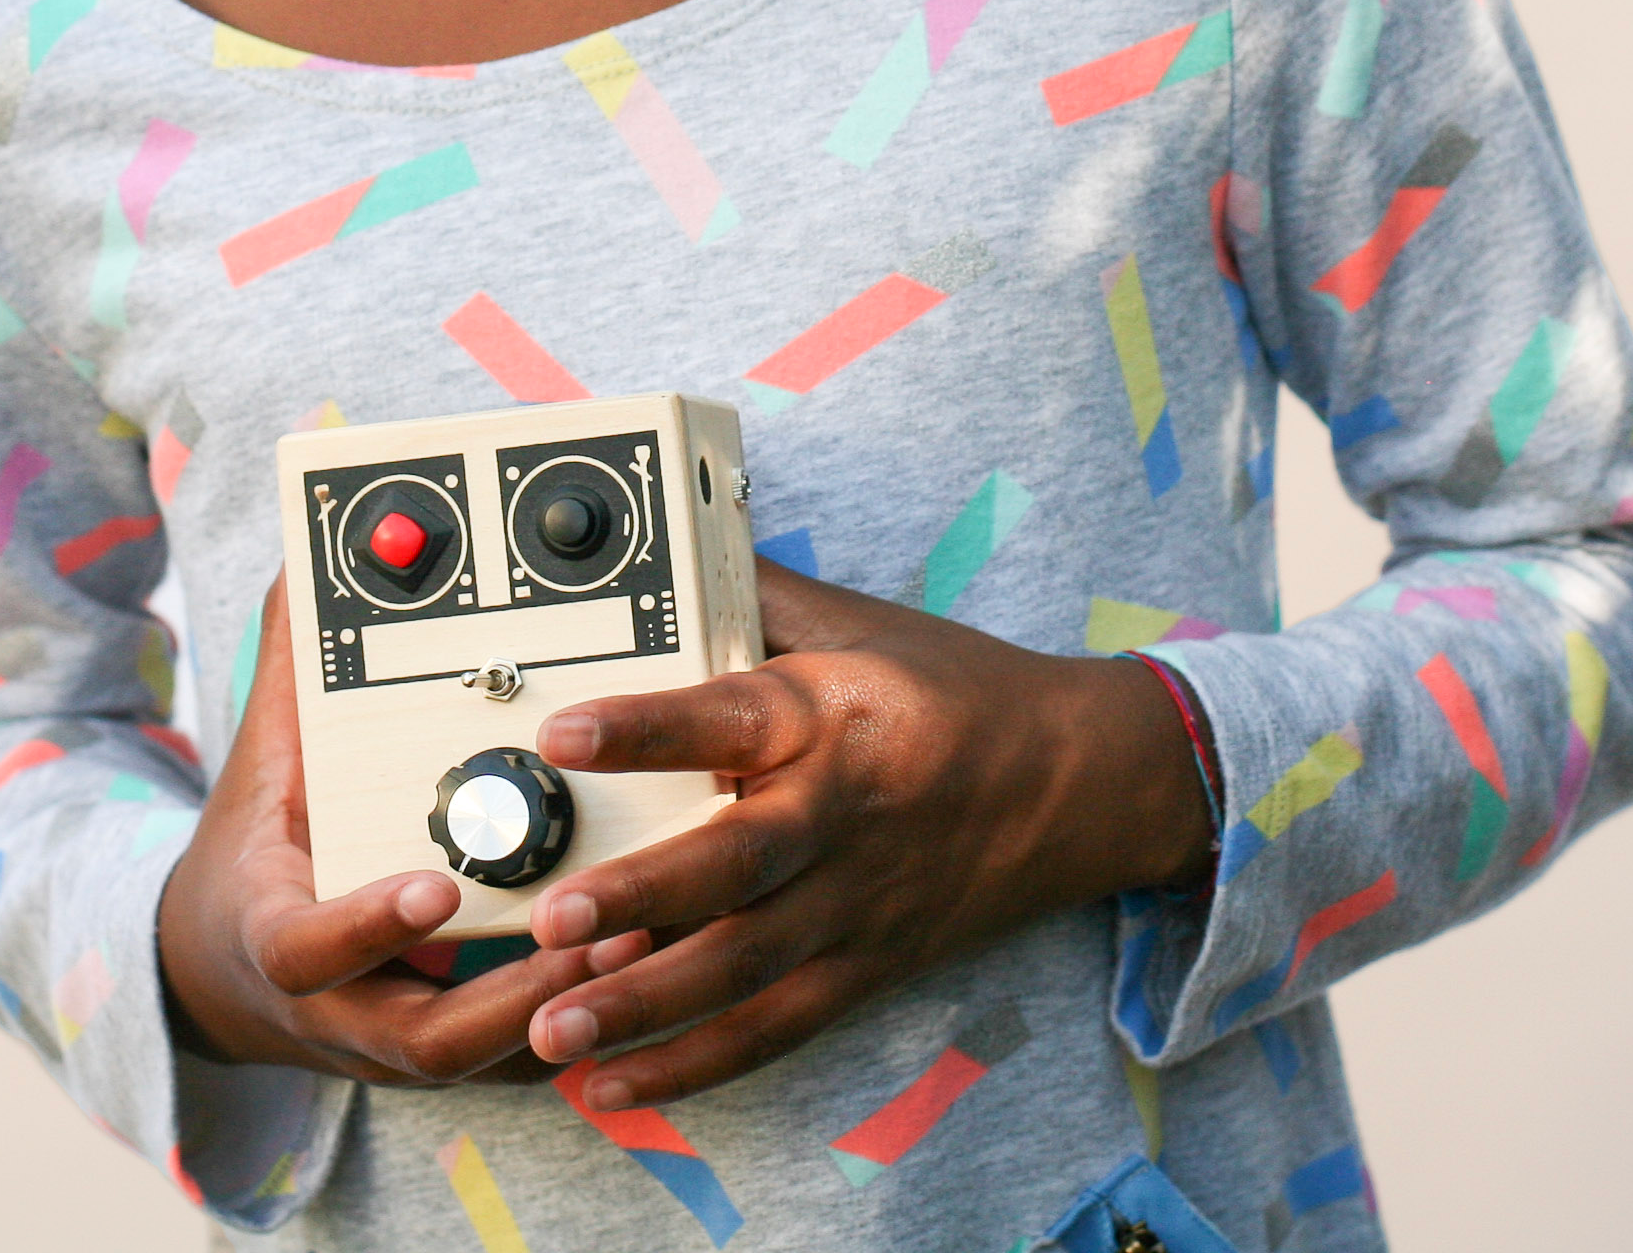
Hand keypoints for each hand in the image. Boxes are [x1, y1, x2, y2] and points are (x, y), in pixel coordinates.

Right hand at [154, 575, 653, 1083]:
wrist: (229, 969)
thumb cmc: (261, 852)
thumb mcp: (261, 762)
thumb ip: (295, 668)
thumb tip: (311, 566)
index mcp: (282, 936)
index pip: (310, 952)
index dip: (370, 926)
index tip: (435, 885)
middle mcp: (344, 1008)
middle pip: (425, 1039)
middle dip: (509, 993)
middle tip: (586, 927)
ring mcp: (401, 1041)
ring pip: (490, 1059)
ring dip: (564, 1007)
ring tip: (635, 938)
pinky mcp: (456, 1050)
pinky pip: (522, 1059)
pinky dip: (579, 1022)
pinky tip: (644, 965)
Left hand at [516, 558, 1212, 1106]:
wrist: (1080, 779)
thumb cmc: (959, 692)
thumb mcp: (861, 623)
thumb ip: (759, 596)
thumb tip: (676, 548)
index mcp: (832, 715)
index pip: (729, 718)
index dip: (645, 728)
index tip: (564, 732)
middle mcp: (841, 815)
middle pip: (736, 865)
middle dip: (640, 897)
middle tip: (553, 917)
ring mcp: (855, 903)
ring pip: (746, 967)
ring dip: (647, 1004)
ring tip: (555, 1030)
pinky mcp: (866, 967)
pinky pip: (776, 1028)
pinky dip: (697, 1064)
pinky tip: (619, 1083)